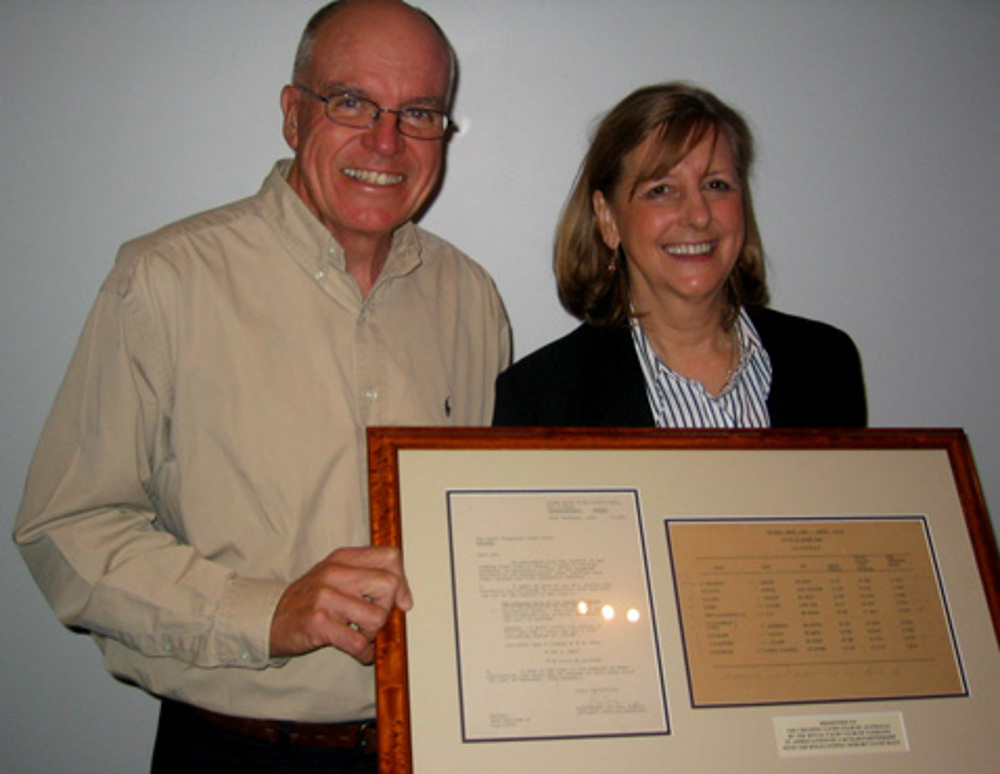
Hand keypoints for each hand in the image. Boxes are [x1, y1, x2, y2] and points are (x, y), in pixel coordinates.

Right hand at [269, 546, 412, 663]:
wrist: (270, 619)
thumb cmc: (310, 599)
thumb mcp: (335, 576)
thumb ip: (367, 576)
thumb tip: (405, 598)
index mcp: (343, 558)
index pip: (390, 557)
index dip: (402, 581)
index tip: (401, 600)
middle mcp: (335, 572)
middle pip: (389, 585)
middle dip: (389, 609)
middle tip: (376, 620)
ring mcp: (326, 596)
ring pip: (377, 617)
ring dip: (374, 634)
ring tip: (363, 635)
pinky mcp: (319, 622)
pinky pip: (358, 642)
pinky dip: (364, 652)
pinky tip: (359, 651)